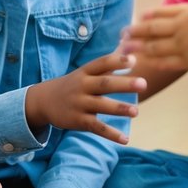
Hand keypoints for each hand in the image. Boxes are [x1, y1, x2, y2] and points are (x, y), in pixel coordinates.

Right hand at [24, 52, 143, 144]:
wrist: (44, 101)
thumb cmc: (75, 84)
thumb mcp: (86, 72)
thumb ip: (108, 64)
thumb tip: (130, 48)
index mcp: (86, 71)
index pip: (102, 63)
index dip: (117, 61)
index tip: (134, 60)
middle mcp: (82, 86)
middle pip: (104, 84)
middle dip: (124, 84)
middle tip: (143, 83)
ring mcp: (79, 104)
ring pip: (101, 106)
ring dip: (119, 109)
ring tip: (136, 112)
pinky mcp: (77, 121)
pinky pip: (96, 127)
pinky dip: (110, 134)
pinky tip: (125, 139)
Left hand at [121, 0, 187, 72]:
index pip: (165, 12)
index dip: (151, 15)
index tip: (139, 16)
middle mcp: (182, 28)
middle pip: (153, 28)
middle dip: (136, 31)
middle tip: (123, 33)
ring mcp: (184, 45)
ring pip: (155, 46)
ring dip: (138, 48)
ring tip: (124, 50)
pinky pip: (167, 62)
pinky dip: (154, 63)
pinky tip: (144, 64)